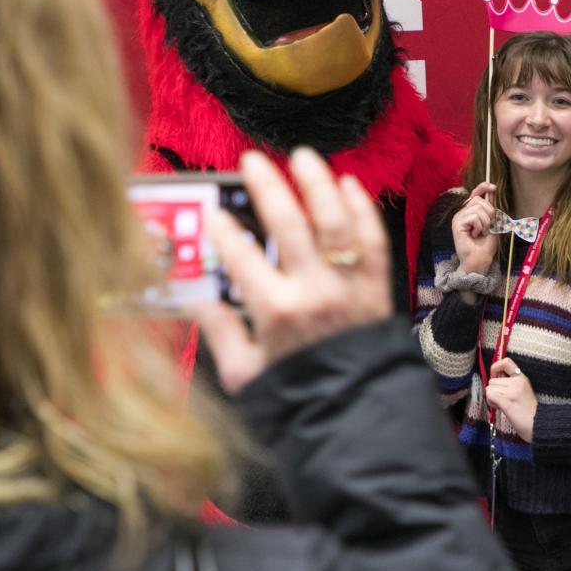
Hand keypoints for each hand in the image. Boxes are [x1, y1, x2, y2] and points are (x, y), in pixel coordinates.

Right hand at [193, 148, 391, 392]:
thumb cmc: (297, 396)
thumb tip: (192, 299)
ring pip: (336, 223)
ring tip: (302, 157)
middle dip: (268, 188)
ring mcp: (350, 287)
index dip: (224, 231)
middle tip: (251, 161)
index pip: (242, 258)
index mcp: (276, 312)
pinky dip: (361, 209)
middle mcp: (314, 291)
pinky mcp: (378, 288)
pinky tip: (347, 184)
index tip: (213, 212)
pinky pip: (373, 240)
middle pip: (290, 226)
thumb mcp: (245, 373)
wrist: (356, 413)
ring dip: (318, 185)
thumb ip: (220, 332)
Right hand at [451, 182, 498, 275]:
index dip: (483, 187)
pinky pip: (474, 217)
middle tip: (487, 228)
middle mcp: (462, 213)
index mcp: (470, 212)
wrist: (480, 260)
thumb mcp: (492, 223)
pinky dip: (479, 227)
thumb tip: (491, 190)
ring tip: (480, 233)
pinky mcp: (456, 223)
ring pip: (478, 208)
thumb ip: (490, 208)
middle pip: (479, 200)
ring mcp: (458, 217)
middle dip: (490, 213)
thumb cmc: (486, 246)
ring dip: (486, 222)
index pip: (475, 194)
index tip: (493, 187)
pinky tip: (474, 235)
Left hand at [485, 356, 536, 440]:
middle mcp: (517, 382)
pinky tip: (499, 408)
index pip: (506, 362)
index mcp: (522, 378)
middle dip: (494, 391)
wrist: (540, 425)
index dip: (496, 368)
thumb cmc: (530, 413)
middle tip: (502, 401)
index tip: (495, 377)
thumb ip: (511, 384)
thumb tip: (494, 381)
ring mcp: (512, 391)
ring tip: (503, 406)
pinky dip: (491, 402)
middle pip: (492, 380)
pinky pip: (490, 395)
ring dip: (492, 398)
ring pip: (489, 388)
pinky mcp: (507, 401)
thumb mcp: (524, 392)